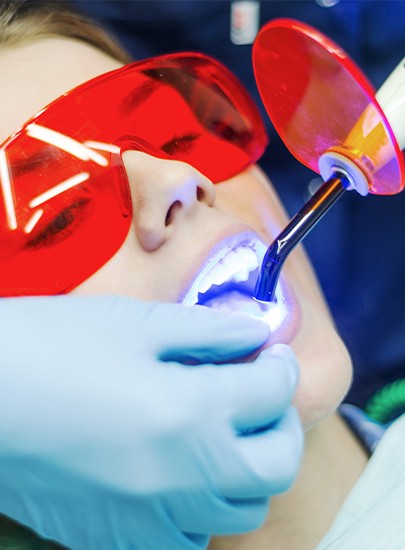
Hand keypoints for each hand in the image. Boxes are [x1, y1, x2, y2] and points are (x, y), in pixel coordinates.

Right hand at [0, 295, 302, 548]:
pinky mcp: (116, 538)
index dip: (281, 368)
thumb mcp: (134, 323)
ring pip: (239, 511)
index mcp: (189, 411)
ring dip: (248, 469)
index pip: (271, 394)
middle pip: (276, 466)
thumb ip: (207, 331)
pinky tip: (180, 473)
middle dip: (283, 426)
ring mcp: (150, 518)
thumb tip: (255, 334)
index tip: (271, 355)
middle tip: (263, 396)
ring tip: (226, 433)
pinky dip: (202, 507)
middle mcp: (181, 477)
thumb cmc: (50, 347)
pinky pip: (188, 538)